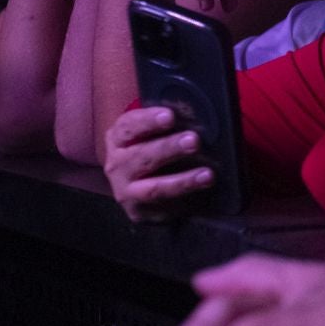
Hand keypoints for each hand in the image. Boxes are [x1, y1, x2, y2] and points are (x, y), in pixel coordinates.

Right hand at [103, 104, 212, 220]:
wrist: (135, 188)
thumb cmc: (149, 150)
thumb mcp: (150, 134)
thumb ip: (167, 125)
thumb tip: (196, 114)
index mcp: (118, 138)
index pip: (129, 126)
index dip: (148, 120)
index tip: (170, 116)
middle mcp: (117, 164)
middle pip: (142, 155)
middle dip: (169, 148)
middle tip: (194, 141)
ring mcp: (126, 190)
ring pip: (153, 187)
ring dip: (182, 180)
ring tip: (207, 174)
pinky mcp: (138, 211)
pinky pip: (162, 207)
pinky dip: (184, 201)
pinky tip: (201, 193)